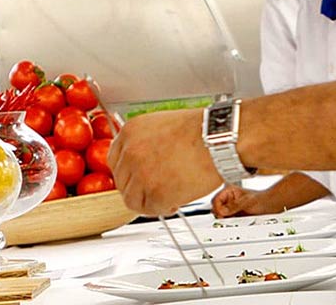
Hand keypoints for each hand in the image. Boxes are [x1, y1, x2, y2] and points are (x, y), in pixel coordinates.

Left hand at [108, 109, 223, 214]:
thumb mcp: (164, 125)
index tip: (139, 177)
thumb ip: (146, 142)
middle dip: (140, 187)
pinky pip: (151, 209)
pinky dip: (164, 207)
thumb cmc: (203, 131)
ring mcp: (141, 173)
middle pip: (122, 182)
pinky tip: (177, 199)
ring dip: (149, 200)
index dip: (130, 172)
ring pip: (132, 199)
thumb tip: (144, 160)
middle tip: (158, 187)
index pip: (115, 160)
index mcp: (131, 131)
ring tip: (169, 194)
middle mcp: (131, 152)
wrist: (220, 139)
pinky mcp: (155, 193)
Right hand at [211, 185, 266, 217]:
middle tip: (227, 219)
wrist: (270, 206)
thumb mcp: (248, 202)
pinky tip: (236, 222)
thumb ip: (235, 206)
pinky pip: (227, 221)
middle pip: (216, 208)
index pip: (216, 200)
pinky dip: (229, 223)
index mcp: (229, 191)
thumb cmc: (262, 200)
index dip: (217, 208)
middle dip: (220, 215)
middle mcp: (228, 199)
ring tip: (234, 220)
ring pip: (220, 216)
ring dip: (225, 220)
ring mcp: (230, 208)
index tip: (222, 214)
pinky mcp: (234, 216)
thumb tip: (223, 210)